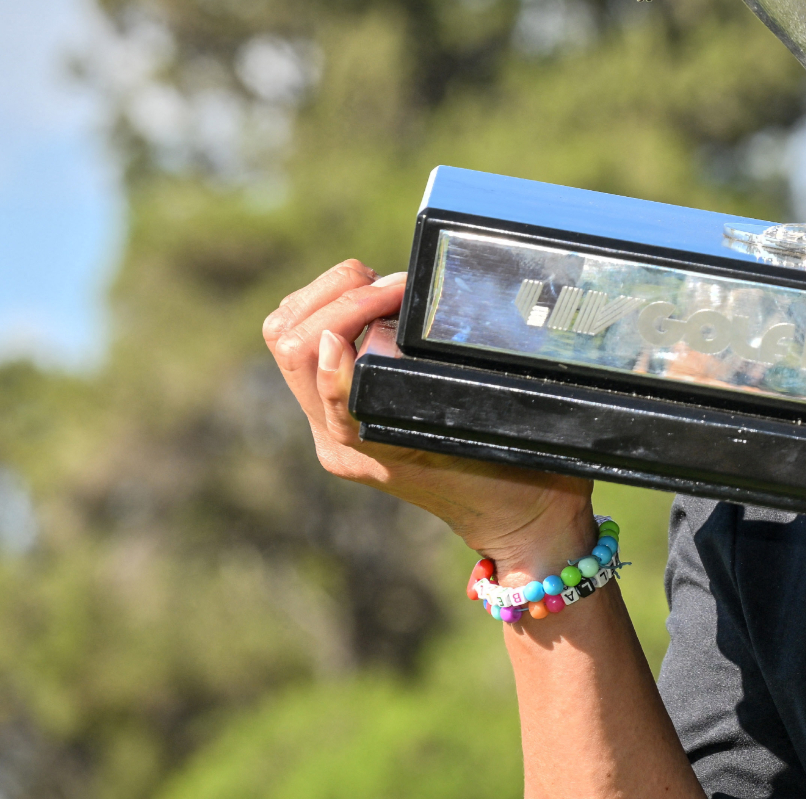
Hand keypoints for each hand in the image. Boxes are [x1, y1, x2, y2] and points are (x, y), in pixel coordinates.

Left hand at [262, 259, 593, 567]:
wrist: (519, 522)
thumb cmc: (518, 474)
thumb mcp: (492, 426)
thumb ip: (440, 383)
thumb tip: (399, 319)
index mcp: (368, 444)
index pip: (318, 365)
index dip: (350, 313)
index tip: (395, 292)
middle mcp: (338, 441)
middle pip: (288, 343)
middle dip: (337, 294)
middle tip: (397, 284)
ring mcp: (334, 433)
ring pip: (287, 341)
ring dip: (326, 300)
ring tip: (383, 287)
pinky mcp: (341, 421)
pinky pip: (310, 354)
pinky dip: (333, 315)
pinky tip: (378, 305)